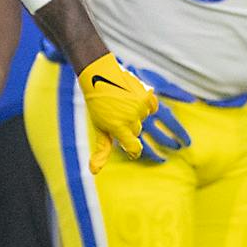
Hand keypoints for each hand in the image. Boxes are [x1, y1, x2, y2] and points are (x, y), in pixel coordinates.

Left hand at [77, 54, 177, 171]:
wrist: (100, 75)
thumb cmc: (97, 104)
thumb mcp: (98, 127)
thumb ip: (102, 150)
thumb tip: (94, 172)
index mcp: (118, 128)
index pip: (134, 148)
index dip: (133, 149)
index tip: (131, 148)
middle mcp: (131, 119)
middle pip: (137, 130)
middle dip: (128, 125)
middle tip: (116, 112)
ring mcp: (140, 107)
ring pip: (144, 118)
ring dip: (136, 113)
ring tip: (122, 101)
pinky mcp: (147, 95)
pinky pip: (152, 107)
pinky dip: (145, 104)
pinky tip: (133, 97)